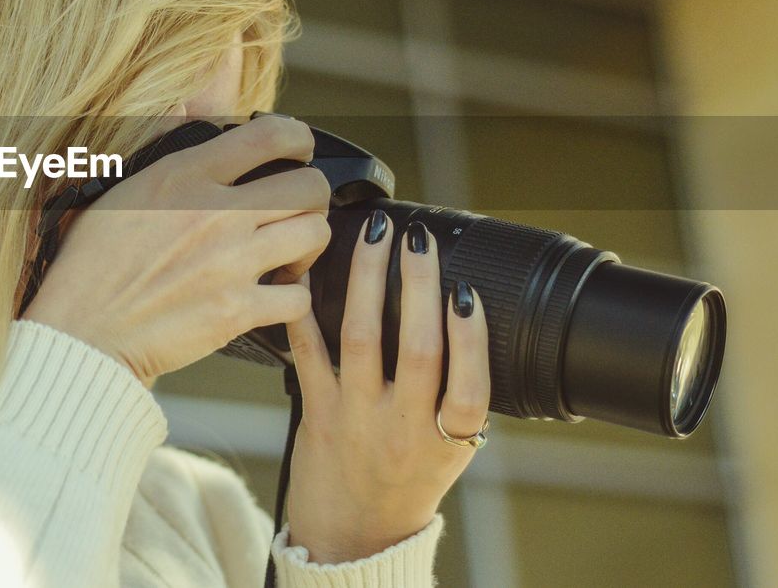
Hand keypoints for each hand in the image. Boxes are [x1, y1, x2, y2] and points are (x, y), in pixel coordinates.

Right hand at [23, 115, 331, 383]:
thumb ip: (164, 149)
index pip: (269, 135)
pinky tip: (275, 294)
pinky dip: (294, 298)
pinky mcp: (237, 311)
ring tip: (290, 251)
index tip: (297, 149)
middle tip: (296, 207)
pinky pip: (300, 297)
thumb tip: (184, 107)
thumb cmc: (91, 265)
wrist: (81, 333)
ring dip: (309, 243)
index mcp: (183, 176)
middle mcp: (214, 214)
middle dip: (312, 194)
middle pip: (308, 186)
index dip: (298, 138)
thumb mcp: (120, 189)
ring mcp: (230, 263)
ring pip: (315, 235)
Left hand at [283, 211, 490, 562]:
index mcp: (448, 441)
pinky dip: (306, 312)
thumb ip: (460, 397)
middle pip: (418, 350)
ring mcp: (356, 421)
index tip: (465, 290)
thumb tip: (467, 317)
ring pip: (362, 339)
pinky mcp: (316, 414)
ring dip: (368, 281)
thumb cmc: (406, 484)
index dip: (470, 337)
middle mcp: (404, 431)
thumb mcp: (451, 451)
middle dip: (419, 285)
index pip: (470, 386)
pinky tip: (307, 274)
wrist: (353, 539)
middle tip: (418, 239)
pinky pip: (310, 353)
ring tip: (375, 238)